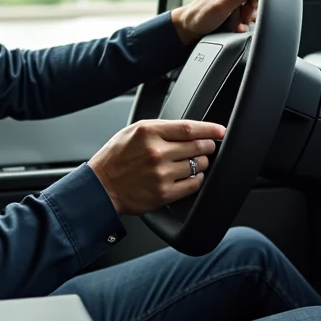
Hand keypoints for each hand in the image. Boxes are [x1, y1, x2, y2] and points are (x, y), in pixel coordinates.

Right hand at [89, 119, 225, 215]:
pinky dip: (197, 179)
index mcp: (148, 132)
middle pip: (198, 146)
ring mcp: (161, 174)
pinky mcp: (164, 193)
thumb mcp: (132, 132)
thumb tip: (187, 129)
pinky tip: (191, 176)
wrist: (101, 187)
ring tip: (195, 161)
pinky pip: (193, 184)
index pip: (189, 128)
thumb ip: (159, 128)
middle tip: (208, 146)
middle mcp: (156, 152)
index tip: (220, 130)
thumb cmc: (115, 158)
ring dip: (202, 162)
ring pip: (198, 165)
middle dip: (208, 146)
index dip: (210, 129)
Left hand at [171, 0, 259, 46]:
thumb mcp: (221, 5)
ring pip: (255, 3)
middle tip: (244, 12)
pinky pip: (249, 14)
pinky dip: (245, 22)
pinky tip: (237, 27)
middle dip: (255, 2)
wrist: (189, 31)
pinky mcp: (237, 10)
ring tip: (236, 21)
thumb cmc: (199, 16)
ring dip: (248, 14)